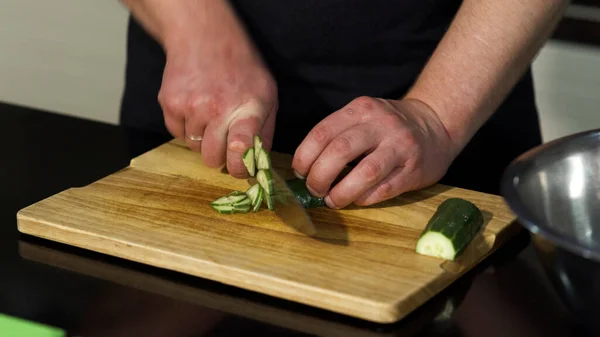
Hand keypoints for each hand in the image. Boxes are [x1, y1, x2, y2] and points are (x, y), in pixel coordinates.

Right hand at [152, 1, 277, 177]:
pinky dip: (186, 128)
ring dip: (203, 139)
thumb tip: (259, 162)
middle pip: (213, 158)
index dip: (240, 167)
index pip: (242, 147)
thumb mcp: (267, 93)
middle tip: (225, 144)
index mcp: (248, 107)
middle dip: (219, 157)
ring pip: (195, 148)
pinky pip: (177, 134)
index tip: (240, 169)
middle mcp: (218, 109)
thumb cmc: (240, 66)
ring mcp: (191, 107)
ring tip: (210, 114)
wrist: (203, 36)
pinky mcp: (170, 103)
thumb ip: (265, 129)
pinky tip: (195, 107)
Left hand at [292, 97, 457, 208]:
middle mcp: (380, 124)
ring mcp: (400, 146)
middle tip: (314, 189)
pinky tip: (357, 200)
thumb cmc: (389, 127)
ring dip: (342, 192)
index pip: (322, 132)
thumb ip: (338, 135)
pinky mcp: (415, 169)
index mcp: (360, 109)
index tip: (300, 172)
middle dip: (319, 176)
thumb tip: (306, 169)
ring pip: (365, 172)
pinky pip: (384, 189)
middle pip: (340, 151)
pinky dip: (365, 198)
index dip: (304, 157)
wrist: (436, 124)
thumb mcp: (363, 117)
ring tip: (333, 200)